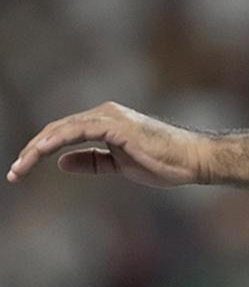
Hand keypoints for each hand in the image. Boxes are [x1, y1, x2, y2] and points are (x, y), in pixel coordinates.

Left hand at [7, 101, 209, 186]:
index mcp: (106, 122)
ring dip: (37, 148)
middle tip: (15, 172)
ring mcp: (111, 118)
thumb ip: (92, 161)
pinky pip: (78, 131)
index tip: (23, 170)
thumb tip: (62, 162)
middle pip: (58, 128)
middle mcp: (105, 114)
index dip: (41, 150)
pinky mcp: (117, 126)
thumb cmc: (163, 161)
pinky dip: (57, 141)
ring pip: (63, 129)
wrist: (193, 160)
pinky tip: (41, 153)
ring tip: (20, 167)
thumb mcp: (120, 164)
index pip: (64, 133)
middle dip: (32, 150)